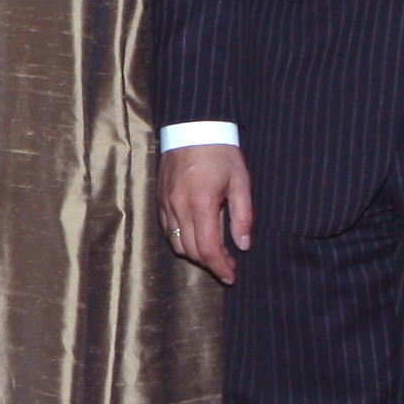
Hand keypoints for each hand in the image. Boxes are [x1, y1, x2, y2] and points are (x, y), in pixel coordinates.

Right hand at [161, 143, 252, 283]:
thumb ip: (243, 215)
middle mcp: (179, 207)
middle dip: (210, 263)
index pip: (208, 248)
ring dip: (196, 253)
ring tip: (215, 251)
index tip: (231, 276)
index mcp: (202, 203)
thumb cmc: (221, 152)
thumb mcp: (240, 181)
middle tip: (229, 263)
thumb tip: (242, 244)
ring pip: (177, 243)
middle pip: (191, 251)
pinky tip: (198, 235)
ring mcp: (166, 203)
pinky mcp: (160, 198)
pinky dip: (183, 240)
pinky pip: (168, 229)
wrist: (192, 127)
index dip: (220, 267)